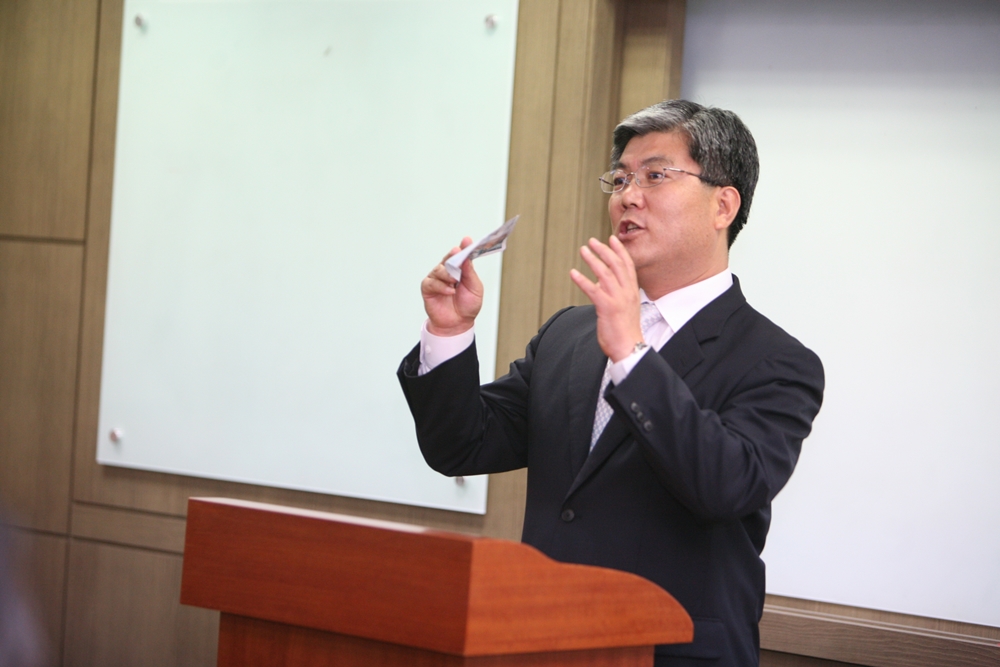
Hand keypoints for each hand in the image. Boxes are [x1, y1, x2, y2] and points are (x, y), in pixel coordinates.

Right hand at [421, 237, 483, 335]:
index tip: (467, 240)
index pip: (461, 255)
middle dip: (453, 256)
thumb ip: (470, 273)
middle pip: (448, 258)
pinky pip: (432, 282)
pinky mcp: (428, 288)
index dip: (464, 247)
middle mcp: (447, 272)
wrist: (458, 324)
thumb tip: (467, 259)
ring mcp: (437, 279)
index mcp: (460, 270)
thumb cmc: (467, 306)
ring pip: (439, 269)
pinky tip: (450, 291)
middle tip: (458, 253)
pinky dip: (442, 286)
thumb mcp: (475, 289)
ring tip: (455, 282)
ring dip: (448, 274)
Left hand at [570, 236, 642, 362]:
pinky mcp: (606, 308)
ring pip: (604, 273)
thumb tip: (601, 282)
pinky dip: (582, 280)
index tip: (611, 238)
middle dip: (604, 250)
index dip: (619, 250)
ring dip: (592, 260)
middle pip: (616, 265)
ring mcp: (617, 299)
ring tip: (583, 250)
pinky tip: (573, 273)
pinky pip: (592, 290)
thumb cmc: (625, 330)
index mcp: (632, 291)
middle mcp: (626, 292)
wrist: (629, 347)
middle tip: (592, 241)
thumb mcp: (625, 307)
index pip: (627, 265)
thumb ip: (616, 292)